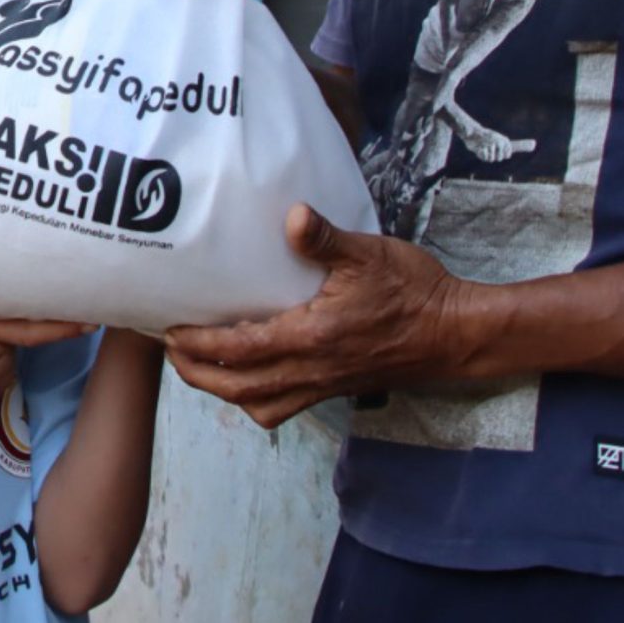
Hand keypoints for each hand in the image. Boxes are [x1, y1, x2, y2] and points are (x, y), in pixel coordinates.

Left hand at [164, 205, 479, 427]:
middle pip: (237, 387)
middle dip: (197, 374)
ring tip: (199, 367)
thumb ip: (326, 239)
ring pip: (258, 405)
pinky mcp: (335, 389)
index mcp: (311, 336)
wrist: (454, 333)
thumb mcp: (369, 254)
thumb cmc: (413, 291)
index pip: (240, 349)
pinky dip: (256, 401)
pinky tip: (248, 379)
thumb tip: (294, 216)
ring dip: (222, 391)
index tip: (169, 331)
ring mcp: (323, 385)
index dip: (198, 344)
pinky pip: (285, 407)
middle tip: (170, 353)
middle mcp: (311, 369)